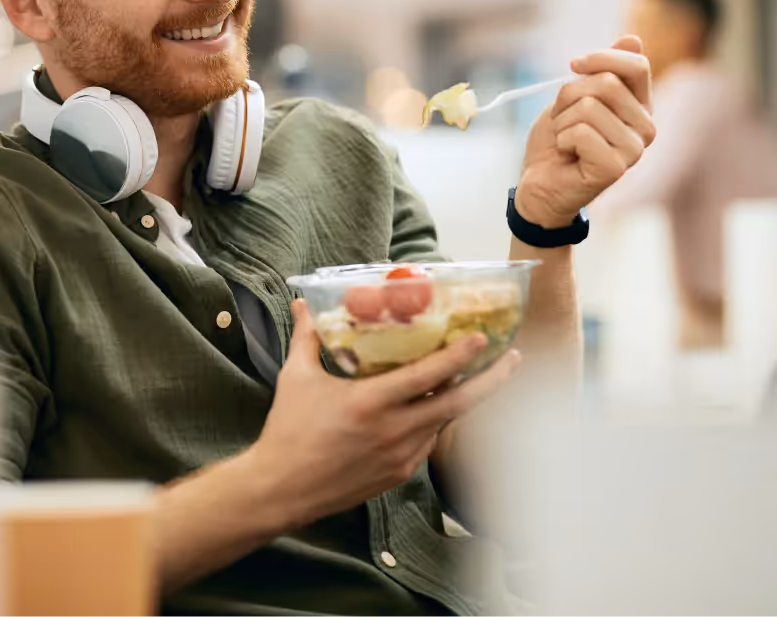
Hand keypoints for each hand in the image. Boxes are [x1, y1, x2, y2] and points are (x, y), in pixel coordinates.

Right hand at [246, 300, 520, 528]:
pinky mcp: (398, 475)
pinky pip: (427, 443)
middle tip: (513, 359)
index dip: (459, 355)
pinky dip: (436, 423)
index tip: (482, 338)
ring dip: (463, 401)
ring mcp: (400, 457)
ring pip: (444, 424)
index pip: (428, 375)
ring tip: (478, 378)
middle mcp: (394, 431)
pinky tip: (435, 409)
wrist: (281, 489)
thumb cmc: (288, 430)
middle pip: (458, 404)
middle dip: (491, 381)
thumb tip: (302, 306)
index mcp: (371, 403)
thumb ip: (307, 338)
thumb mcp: (296, 378)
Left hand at [517, 36, 656, 227]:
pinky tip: (566, 155)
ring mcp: (634, 150)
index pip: (636, 65)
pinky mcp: (615, 168)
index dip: (601, 57)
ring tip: (564, 140)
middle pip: (606, 83)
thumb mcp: (574, 98)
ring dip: (562, 121)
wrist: (538, 184)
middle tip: (562, 120)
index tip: (574, 65)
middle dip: (568, 96)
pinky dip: (561, 139)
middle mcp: (646, 128)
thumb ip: (602, 72)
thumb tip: (633, 38)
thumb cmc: (556, 142)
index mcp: (639, 107)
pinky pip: (580, 132)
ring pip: (589, 106)